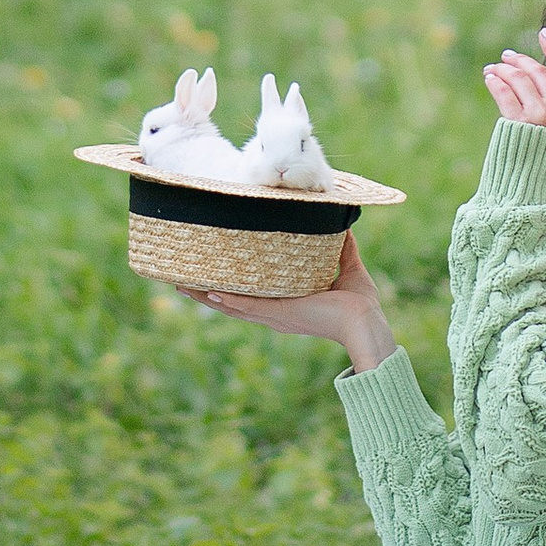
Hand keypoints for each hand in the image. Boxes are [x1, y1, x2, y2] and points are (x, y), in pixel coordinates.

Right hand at [183, 234, 395, 368]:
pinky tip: (208, 291)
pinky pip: (248, 306)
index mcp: (285, 304)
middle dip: (204, 292)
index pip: (249, 296)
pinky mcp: (281, 313)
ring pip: (231, 305)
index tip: (206, 277)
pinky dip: (228, 300)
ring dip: (206, 296)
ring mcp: (275, 315)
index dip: (226, 288)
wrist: (366, 322)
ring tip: (181, 285)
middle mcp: (274, 313)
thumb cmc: (360, 304)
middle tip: (179, 281)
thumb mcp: (346, 267)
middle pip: (230, 303)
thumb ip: (341, 247)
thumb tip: (342, 222)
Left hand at [484, 29, 545, 132]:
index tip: (544, 33)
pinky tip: (490, 79)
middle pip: (538, 72)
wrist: (540, 181)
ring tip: (493, 69)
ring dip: (503, 70)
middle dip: (520, 60)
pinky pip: (504, 92)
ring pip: (519, 79)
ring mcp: (541, 116)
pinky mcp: (520, 122)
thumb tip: (541, 74)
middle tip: (507, 56)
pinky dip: (495, 82)